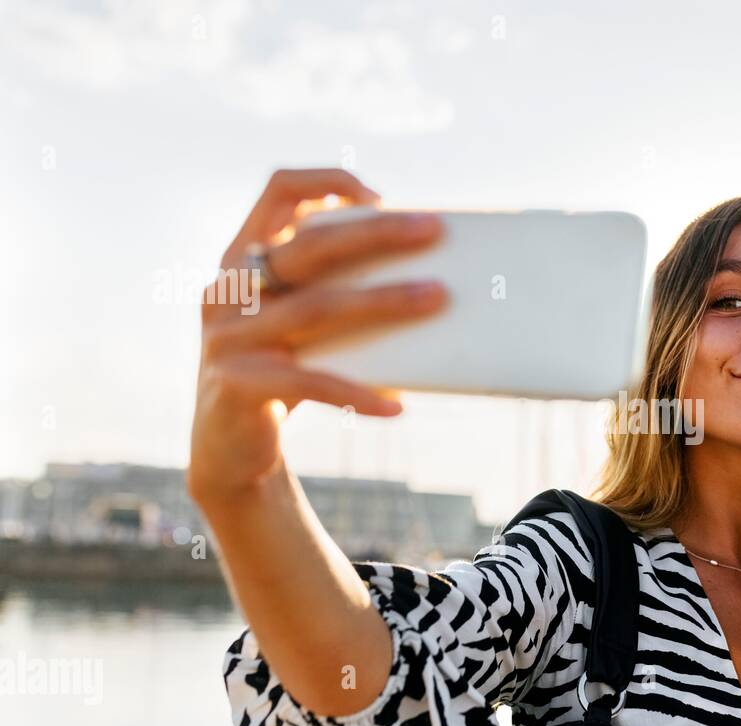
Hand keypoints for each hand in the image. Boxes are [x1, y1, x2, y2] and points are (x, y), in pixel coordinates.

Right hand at [188, 168, 445, 504]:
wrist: (228, 451)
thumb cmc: (281, 375)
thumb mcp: (298, 325)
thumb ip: (329, 288)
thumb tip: (425, 274)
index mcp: (242, 258)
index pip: (278, 190)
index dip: (327, 181)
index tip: (379, 197)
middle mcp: (227, 289)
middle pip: (308, 246)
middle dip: (376, 233)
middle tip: (433, 230)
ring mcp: (226, 337)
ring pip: (316, 308)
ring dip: (383, 301)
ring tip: (436, 299)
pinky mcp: (235, 384)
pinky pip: (309, 383)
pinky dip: (357, 394)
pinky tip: (397, 406)